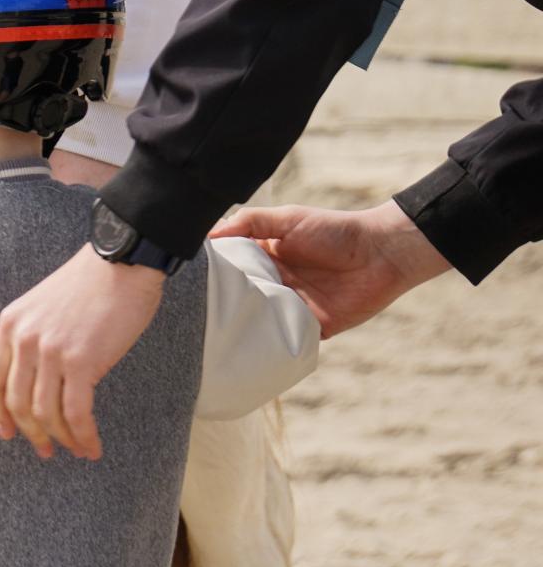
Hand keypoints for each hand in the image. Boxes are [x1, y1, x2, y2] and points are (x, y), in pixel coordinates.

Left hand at [0, 243, 164, 460]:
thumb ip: (32, 339)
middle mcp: (23, 338)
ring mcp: (49, 351)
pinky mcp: (81, 361)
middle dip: (31, 434)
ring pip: (45, 413)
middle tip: (46, 451)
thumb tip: (38, 384)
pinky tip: (93, 446)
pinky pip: (76, 413)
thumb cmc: (89, 285)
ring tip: (77, 450)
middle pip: (16, 403)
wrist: (121, 263)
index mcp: (10, 324)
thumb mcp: (42, 306)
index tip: (6, 431)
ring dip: (61, 439)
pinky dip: (83, 436)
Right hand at [209, 200, 449, 336]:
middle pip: (241, 295)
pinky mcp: (312, 327)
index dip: (211, 272)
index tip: (185, 279)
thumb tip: (208, 235)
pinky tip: (251, 348)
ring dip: (243, 325)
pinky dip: (271, 344)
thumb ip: (249, 222)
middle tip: (191, 313)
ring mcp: (292, 305)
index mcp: (265, 254)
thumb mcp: (288, 217)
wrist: (381, 254)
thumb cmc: (334, 230)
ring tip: (213, 336)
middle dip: (222, 303)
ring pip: (259, 319)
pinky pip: (285, 337)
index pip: (230, 265)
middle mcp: (274, 281)